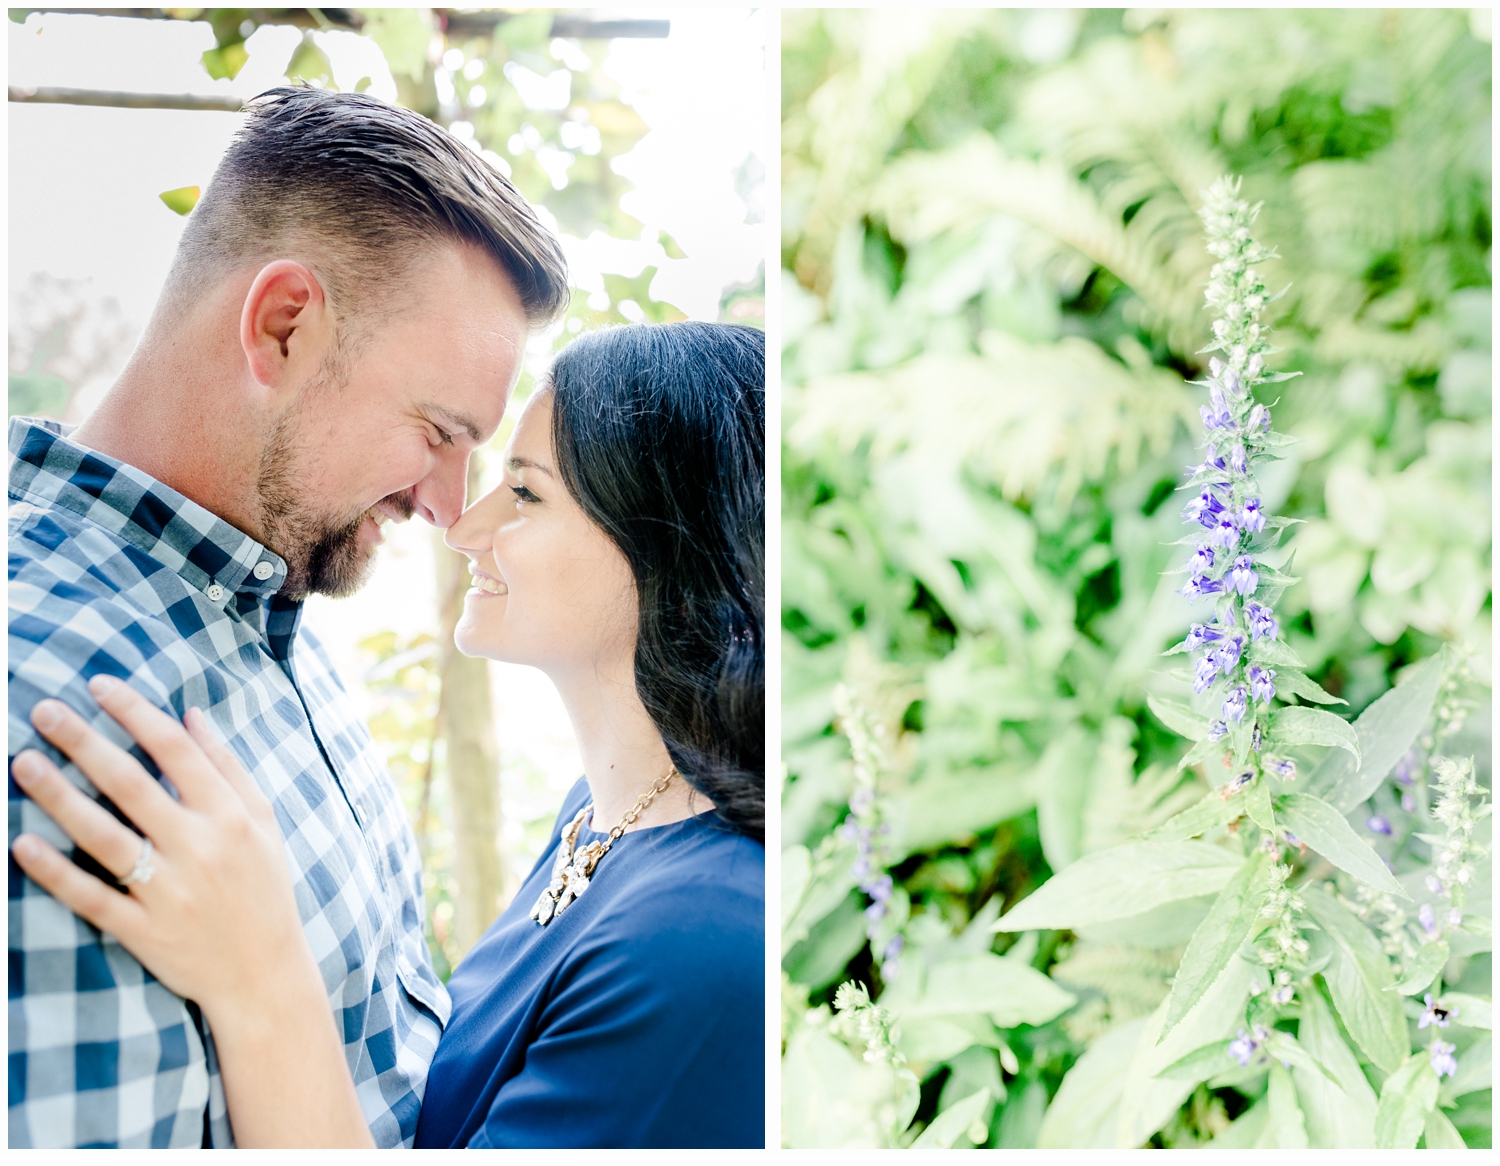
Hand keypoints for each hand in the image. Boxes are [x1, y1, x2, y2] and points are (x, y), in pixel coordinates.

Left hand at [10, 675, 314, 1020]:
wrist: (266, 976)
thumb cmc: (264, 890)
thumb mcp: (263, 823)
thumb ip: (228, 768)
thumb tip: (191, 715)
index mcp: (230, 816)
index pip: (176, 750)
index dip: (135, 713)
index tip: (98, 686)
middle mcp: (200, 848)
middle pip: (132, 784)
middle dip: (85, 742)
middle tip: (43, 710)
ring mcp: (169, 891)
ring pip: (104, 836)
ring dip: (59, 797)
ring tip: (23, 763)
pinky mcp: (144, 931)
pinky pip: (92, 896)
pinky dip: (56, 872)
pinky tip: (23, 844)